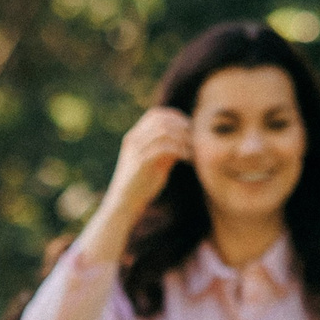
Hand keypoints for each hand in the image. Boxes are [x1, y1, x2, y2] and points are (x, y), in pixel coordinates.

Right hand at [95, 107, 192, 230]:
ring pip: (164, 131)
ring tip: (194, 149)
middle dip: (182, 126)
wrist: (124, 204)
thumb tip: (184, 140)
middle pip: (161, 120)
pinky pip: (165, 148)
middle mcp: (133, 139)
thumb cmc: (141, 186)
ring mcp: (136, 149)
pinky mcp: (141, 162)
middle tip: (196, 137)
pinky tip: (189, 159)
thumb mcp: (155, 163)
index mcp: (134, 136)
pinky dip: (181, 150)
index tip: (190, 127)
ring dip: (183, 138)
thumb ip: (166, 150)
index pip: (155, 115)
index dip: (175, 116)